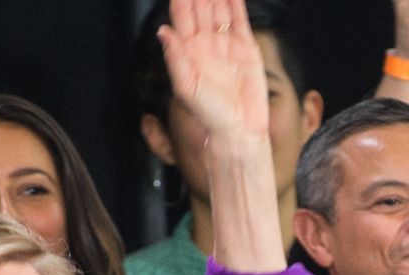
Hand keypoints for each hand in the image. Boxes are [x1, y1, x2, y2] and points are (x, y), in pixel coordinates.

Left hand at [158, 0, 269, 140]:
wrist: (239, 129)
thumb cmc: (210, 114)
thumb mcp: (186, 87)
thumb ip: (175, 57)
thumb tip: (162, 30)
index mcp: (187, 51)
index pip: (182, 15)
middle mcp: (205, 44)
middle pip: (200, 8)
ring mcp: (226, 44)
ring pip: (219, 10)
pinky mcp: (246, 48)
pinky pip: (240, 19)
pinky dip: (236, 3)